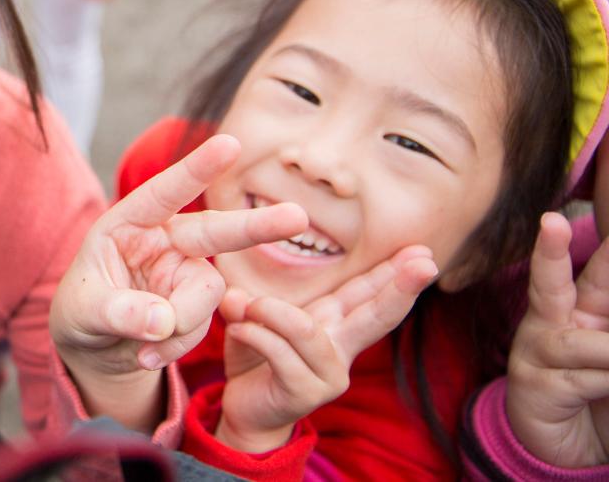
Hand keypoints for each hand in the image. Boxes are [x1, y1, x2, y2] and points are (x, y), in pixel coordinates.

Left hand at [50, 134, 307, 429]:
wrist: (94, 346)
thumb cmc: (82, 311)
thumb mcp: (84, 311)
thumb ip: (119, 312)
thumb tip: (163, 320)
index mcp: (130, 222)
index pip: (165, 192)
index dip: (197, 169)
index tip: (230, 143)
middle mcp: (166, 240)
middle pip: (216, 230)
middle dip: (256, 226)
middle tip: (297, 217)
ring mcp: (187, 272)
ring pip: (207, 294)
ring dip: (179, 327)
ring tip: (141, 348)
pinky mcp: (198, 303)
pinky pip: (201, 325)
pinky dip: (175, 346)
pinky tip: (146, 356)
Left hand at [215, 246, 437, 451]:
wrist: (246, 410)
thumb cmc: (256, 358)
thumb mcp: (252, 320)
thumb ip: (248, 304)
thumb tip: (234, 296)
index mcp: (335, 324)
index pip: (367, 294)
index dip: (393, 273)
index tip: (423, 252)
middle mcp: (339, 349)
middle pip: (374, 315)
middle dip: (400, 288)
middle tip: (427, 263)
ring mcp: (327, 374)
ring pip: (306, 330)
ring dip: (273, 312)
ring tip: (249, 306)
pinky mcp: (305, 393)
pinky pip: (280, 355)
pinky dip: (256, 335)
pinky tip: (238, 328)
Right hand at [506, 212, 608, 467]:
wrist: (566, 445)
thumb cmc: (600, 392)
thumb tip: (605, 331)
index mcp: (582, 305)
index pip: (596, 267)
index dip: (589, 242)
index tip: (561, 216)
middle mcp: (554, 319)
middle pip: (552, 279)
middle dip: (549, 248)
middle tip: (550, 221)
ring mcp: (537, 349)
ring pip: (586, 344)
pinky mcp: (534, 383)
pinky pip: (580, 379)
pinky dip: (603, 383)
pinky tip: (602, 391)